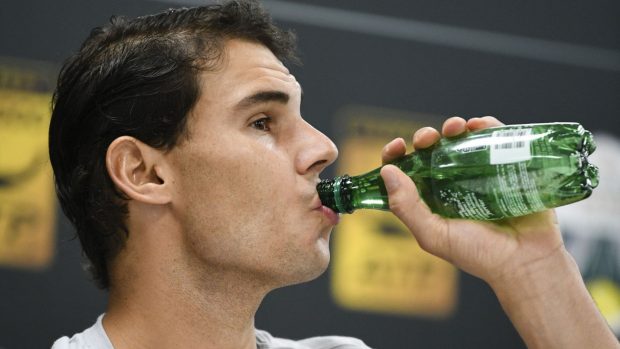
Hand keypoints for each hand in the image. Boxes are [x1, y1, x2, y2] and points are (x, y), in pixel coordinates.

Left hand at [379, 116, 563, 286]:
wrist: (528, 260)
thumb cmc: (479, 254)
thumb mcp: (434, 234)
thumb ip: (406, 207)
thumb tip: (387, 172)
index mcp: (430, 200)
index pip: (405, 171)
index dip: (397, 155)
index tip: (399, 145)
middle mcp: (451, 184)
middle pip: (431, 151)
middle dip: (426, 137)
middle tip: (429, 138)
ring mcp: (479, 173)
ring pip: (460, 141)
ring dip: (453, 127)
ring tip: (456, 127)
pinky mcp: (507, 166)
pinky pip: (494, 139)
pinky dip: (485, 125)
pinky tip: (479, 125)